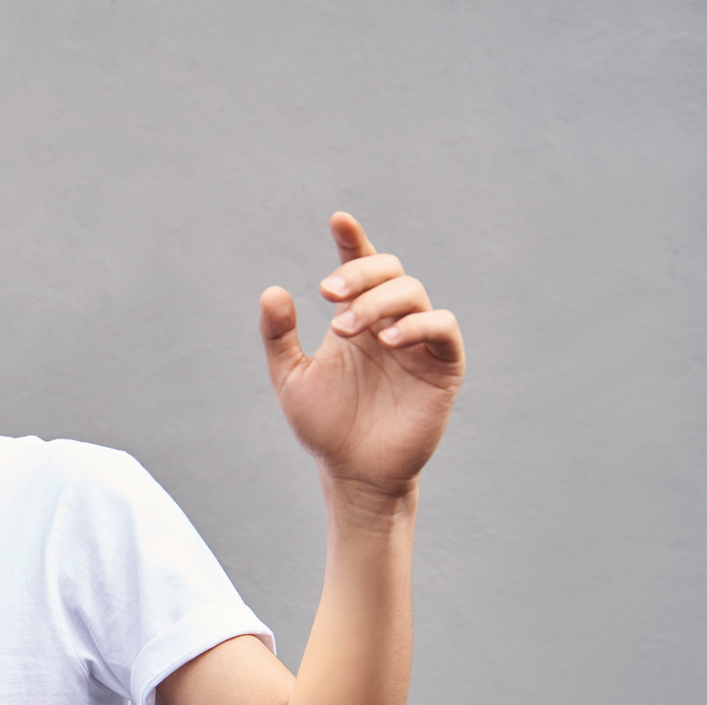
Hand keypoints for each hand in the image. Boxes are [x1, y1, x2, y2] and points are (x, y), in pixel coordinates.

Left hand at [260, 213, 464, 496]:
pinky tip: (386, 340)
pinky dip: (417, 325)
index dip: (352, 240)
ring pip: (412, 294)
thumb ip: (279, 337)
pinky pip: (441, 328)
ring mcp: (418, 341)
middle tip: (328, 294)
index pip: (359, 268)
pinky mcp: (443, 365)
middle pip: (389, 271)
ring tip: (345, 327)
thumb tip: (271, 291)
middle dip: (359, 274)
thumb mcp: (291, 378)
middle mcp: (389, 322)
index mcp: (355, 318)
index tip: (338, 220)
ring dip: (378, 302)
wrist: (353, 472)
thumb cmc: (324, 427)